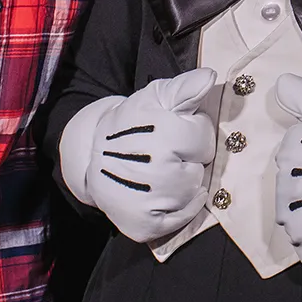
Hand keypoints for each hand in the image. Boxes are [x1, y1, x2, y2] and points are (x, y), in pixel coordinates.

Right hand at [59, 69, 217, 242]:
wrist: (92, 154)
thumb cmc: (132, 124)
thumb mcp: (155, 97)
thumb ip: (185, 88)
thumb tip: (208, 76)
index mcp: (163, 134)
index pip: (204, 141)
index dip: (193, 135)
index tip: (176, 132)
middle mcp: (156, 169)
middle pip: (200, 170)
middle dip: (189, 159)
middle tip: (167, 153)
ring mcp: (149, 200)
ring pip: (192, 193)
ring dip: (184, 182)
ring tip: (163, 171)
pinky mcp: (143, 225)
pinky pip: (180, 220)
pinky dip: (182, 209)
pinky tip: (171, 193)